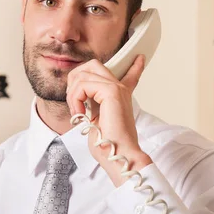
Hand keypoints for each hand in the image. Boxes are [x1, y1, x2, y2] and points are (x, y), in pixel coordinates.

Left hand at [66, 55, 152, 186]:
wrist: (118, 155)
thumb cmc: (107, 145)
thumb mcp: (97, 122)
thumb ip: (92, 107)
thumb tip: (80, 99)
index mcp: (120, 97)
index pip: (129, 75)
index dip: (134, 67)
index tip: (140, 58)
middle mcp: (120, 89)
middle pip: (92, 65)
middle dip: (75, 79)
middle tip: (75, 101)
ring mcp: (117, 88)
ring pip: (83, 74)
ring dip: (72, 94)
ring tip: (78, 113)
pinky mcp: (111, 92)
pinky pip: (83, 85)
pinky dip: (75, 99)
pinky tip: (80, 114)